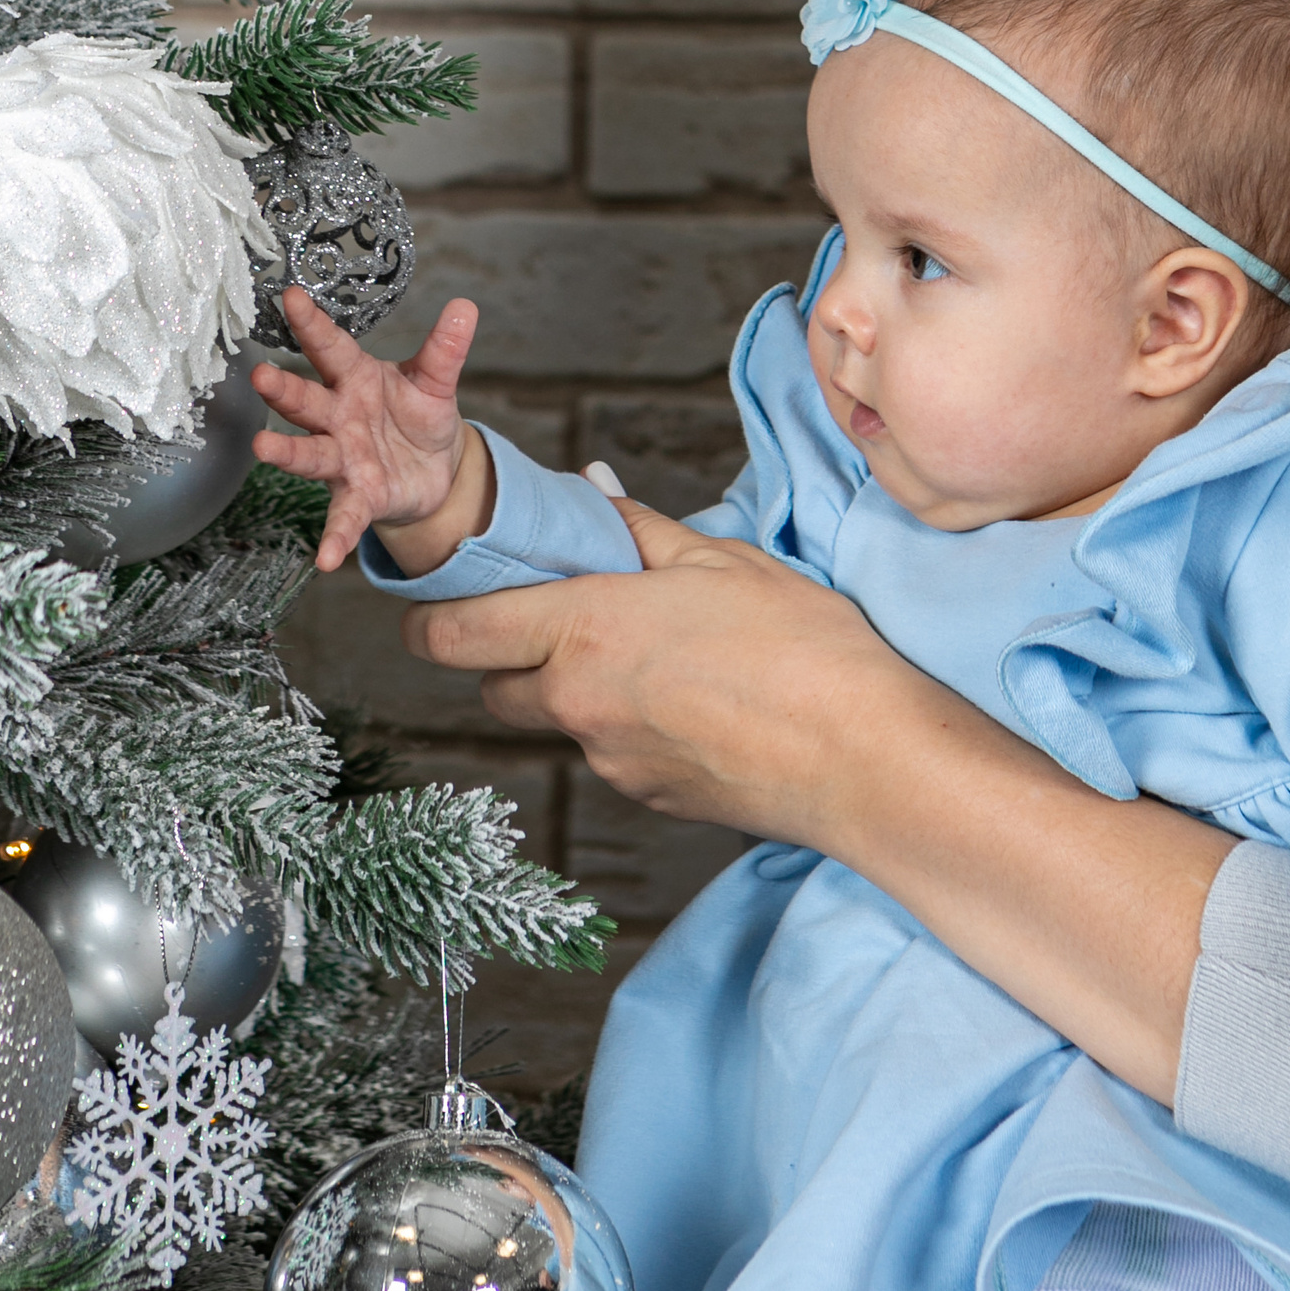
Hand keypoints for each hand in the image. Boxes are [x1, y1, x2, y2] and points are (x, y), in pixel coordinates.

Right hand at [250, 288, 482, 575]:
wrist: (435, 470)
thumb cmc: (420, 416)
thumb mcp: (436, 381)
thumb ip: (446, 349)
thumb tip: (464, 307)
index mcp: (356, 379)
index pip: (331, 347)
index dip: (312, 323)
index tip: (291, 296)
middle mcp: (339, 418)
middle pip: (307, 401)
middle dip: (284, 389)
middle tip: (261, 375)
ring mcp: (344, 459)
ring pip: (311, 453)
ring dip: (287, 451)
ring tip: (262, 447)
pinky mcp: (359, 497)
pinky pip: (344, 518)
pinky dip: (335, 538)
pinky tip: (326, 559)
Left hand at [399, 497, 894, 838]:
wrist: (860, 755)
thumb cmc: (801, 647)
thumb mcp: (720, 559)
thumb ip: (638, 528)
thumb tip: (591, 494)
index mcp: (584, 630)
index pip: (455, 635)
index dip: (429, 620)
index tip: (431, 607)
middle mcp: (579, 703)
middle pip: (494, 688)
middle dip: (507, 655)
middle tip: (558, 618)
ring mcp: (610, 760)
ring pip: (559, 720)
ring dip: (575, 689)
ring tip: (653, 657)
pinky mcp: (647, 797)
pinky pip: (611, 753)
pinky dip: (630, 726)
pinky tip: (694, 701)